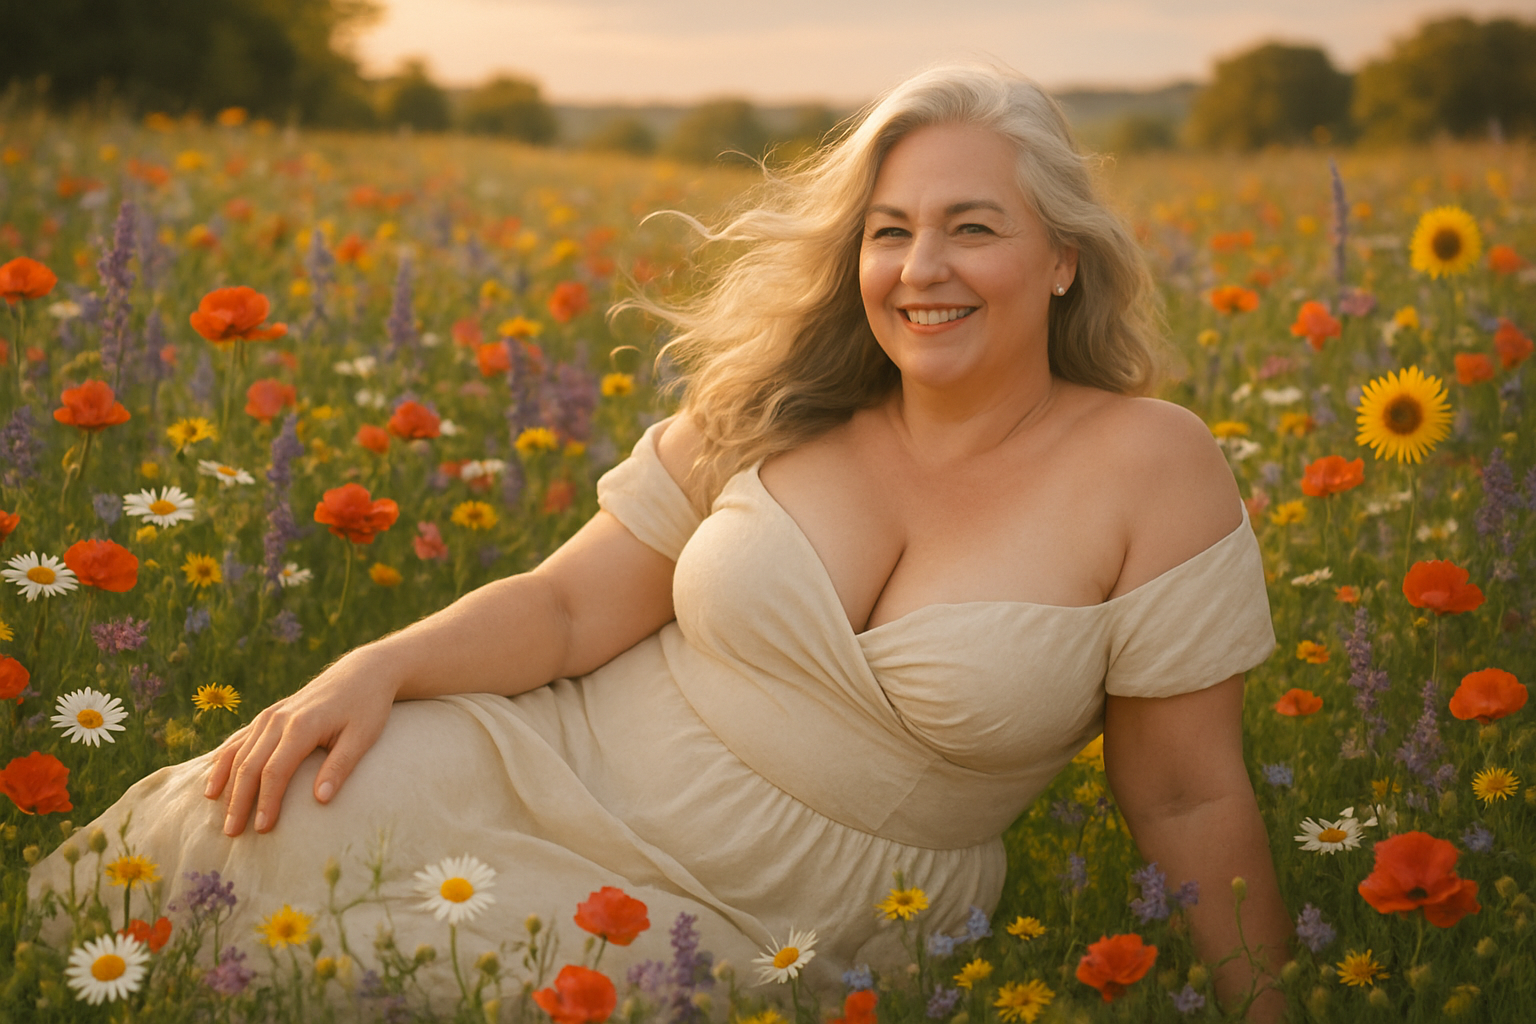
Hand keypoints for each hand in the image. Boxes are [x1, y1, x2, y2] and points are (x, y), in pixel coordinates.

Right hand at [203, 647, 397, 835]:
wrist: (362, 673)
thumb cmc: (367, 707)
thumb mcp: (363, 737)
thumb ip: (340, 766)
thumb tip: (321, 800)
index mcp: (302, 726)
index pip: (275, 771)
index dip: (266, 802)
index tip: (262, 829)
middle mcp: (278, 719)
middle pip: (249, 765)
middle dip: (239, 801)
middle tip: (232, 833)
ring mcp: (270, 715)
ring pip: (237, 753)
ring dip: (225, 784)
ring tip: (219, 814)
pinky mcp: (268, 714)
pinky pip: (238, 739)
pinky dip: (223, 761)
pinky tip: (214, 782)